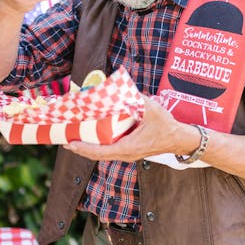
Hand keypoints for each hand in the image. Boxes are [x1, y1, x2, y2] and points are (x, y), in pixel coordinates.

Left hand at [63, 97, 200, 161]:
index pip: (100, 151)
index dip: (83, 148)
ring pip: (103, 154)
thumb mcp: (151, 109)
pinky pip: (109, 150)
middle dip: (80, 149)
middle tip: (65, 141)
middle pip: (97, 155)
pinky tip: (92, 136)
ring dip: (88, 148)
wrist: (179, 140)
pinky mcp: (129, 151)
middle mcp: (125, 154)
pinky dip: (98, 146)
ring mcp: (127, 154)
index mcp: (128, 147)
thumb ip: (136, 99)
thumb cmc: (166, 126)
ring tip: (74, 138)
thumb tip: (121, 89)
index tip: (70, 143)